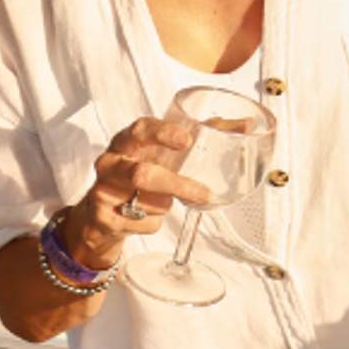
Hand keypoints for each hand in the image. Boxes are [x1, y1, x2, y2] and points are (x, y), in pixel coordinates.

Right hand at [64, 117, 206, 268]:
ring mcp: (103, 191)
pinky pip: (144, 224)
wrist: (100, 212)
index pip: (141, 129)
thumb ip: (205, 134)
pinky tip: (145, 215)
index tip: (186, 140)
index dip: (162, 133)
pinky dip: (154, 223)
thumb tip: (247, 124)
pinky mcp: (103, 218)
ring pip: (146, 204)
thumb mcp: (165, 150)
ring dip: (164, 206)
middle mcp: (110, 163)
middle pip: (141, 174)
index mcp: (127, 140)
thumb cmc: (140, 169)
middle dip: (175, 185)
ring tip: (163, 200)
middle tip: (203, 193)